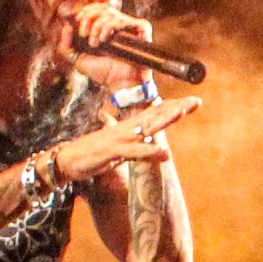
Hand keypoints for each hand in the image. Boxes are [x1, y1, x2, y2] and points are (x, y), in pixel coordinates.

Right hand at [53, 96, 197, 186]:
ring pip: (145, 127)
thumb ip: (138, 145)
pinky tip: (164, 152)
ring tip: (182, 113)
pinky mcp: (112, 152)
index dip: (173, 107)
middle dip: (175, 108)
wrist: (67, 160)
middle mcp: (125, 128)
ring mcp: (119, 138)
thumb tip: (156, 144)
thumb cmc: (95, 153)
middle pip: (154, 115)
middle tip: (195, 101)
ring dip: (163, 120)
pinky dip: (148, 151)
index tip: (193, 102)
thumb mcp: (121, 148)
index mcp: (128, 127)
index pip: (154, 113)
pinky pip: (133, 151)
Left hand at [67, 4, 161, 91]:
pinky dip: (109, 27)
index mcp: (107, 28)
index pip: (97, 8)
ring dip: (97, 27)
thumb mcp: (78, 60)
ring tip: (95, 43)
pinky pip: (123, 20)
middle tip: (83, 34)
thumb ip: (66, 45)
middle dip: (88, 17)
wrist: (120, 84)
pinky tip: (105, 40)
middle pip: (102, 7)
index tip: (77, 21)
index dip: (86, 11)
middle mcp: (120, 25)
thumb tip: (66, 25)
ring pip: (110, 13)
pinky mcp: (141, 29)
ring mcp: (131, 26)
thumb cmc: (104, 73)